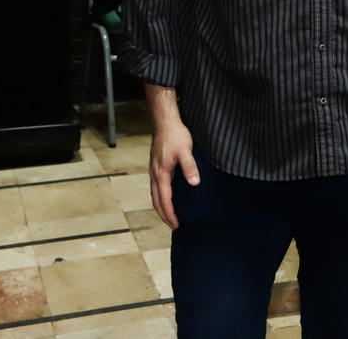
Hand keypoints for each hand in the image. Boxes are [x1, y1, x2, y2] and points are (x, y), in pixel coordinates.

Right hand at [144, 84, 199, 229]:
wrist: (165, 122)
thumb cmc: (175, 135)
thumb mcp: (186, 151)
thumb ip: (190, 167)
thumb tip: (194, 183)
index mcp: (161, 173)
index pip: (165, 200)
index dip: (170, 214)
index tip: (176, 224)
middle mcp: (154, 174)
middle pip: (156, 200)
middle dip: (164, 215)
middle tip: (173, 226)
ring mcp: (153, 170)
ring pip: (154, 194)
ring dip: (161, 207)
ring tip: (169, 215)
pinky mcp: (156, 166)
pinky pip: (155, 187)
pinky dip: (160, 196)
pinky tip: (167, 196)